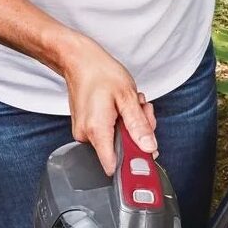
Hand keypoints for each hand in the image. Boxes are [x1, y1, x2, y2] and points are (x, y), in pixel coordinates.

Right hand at [56, 33, 156, 173]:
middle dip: (138, 132)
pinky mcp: (86, 128)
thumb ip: (139, 126)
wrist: (79, 60)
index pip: (114, 166)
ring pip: (118, 140)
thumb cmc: (100, 73)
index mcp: (96, 130)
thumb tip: (148, 148)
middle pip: (121, 150)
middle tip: (141, 110)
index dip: (133, 162)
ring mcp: (84, 133)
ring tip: (132, 102)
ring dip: (131, 123)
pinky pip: (110, 132)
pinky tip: (123, 105)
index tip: (147, 152)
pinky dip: (121, 120)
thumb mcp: (127, 97)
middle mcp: (86, 136)